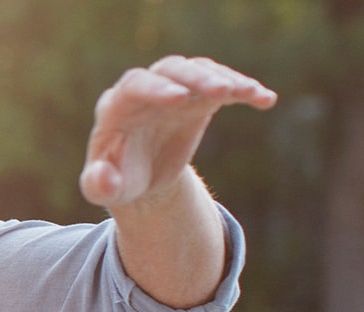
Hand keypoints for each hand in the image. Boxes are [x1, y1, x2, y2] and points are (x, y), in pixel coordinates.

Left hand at [80, 56, 276, 208]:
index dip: (155, 89)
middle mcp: (146, 91)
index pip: (134, 85)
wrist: (141, 178)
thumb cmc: (119, 180)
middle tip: (220, 91)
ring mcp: (175, 90)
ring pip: (198, 71)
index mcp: (117, 107)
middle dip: (195, 78)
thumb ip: (98, 185)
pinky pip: (223, 85)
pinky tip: (265, 99)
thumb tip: (103, 178)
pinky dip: (244, 88)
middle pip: (170, 70)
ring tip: (247, 92)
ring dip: (223, 78)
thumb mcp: (104, 189)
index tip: (178, 99)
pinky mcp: (199, 98)